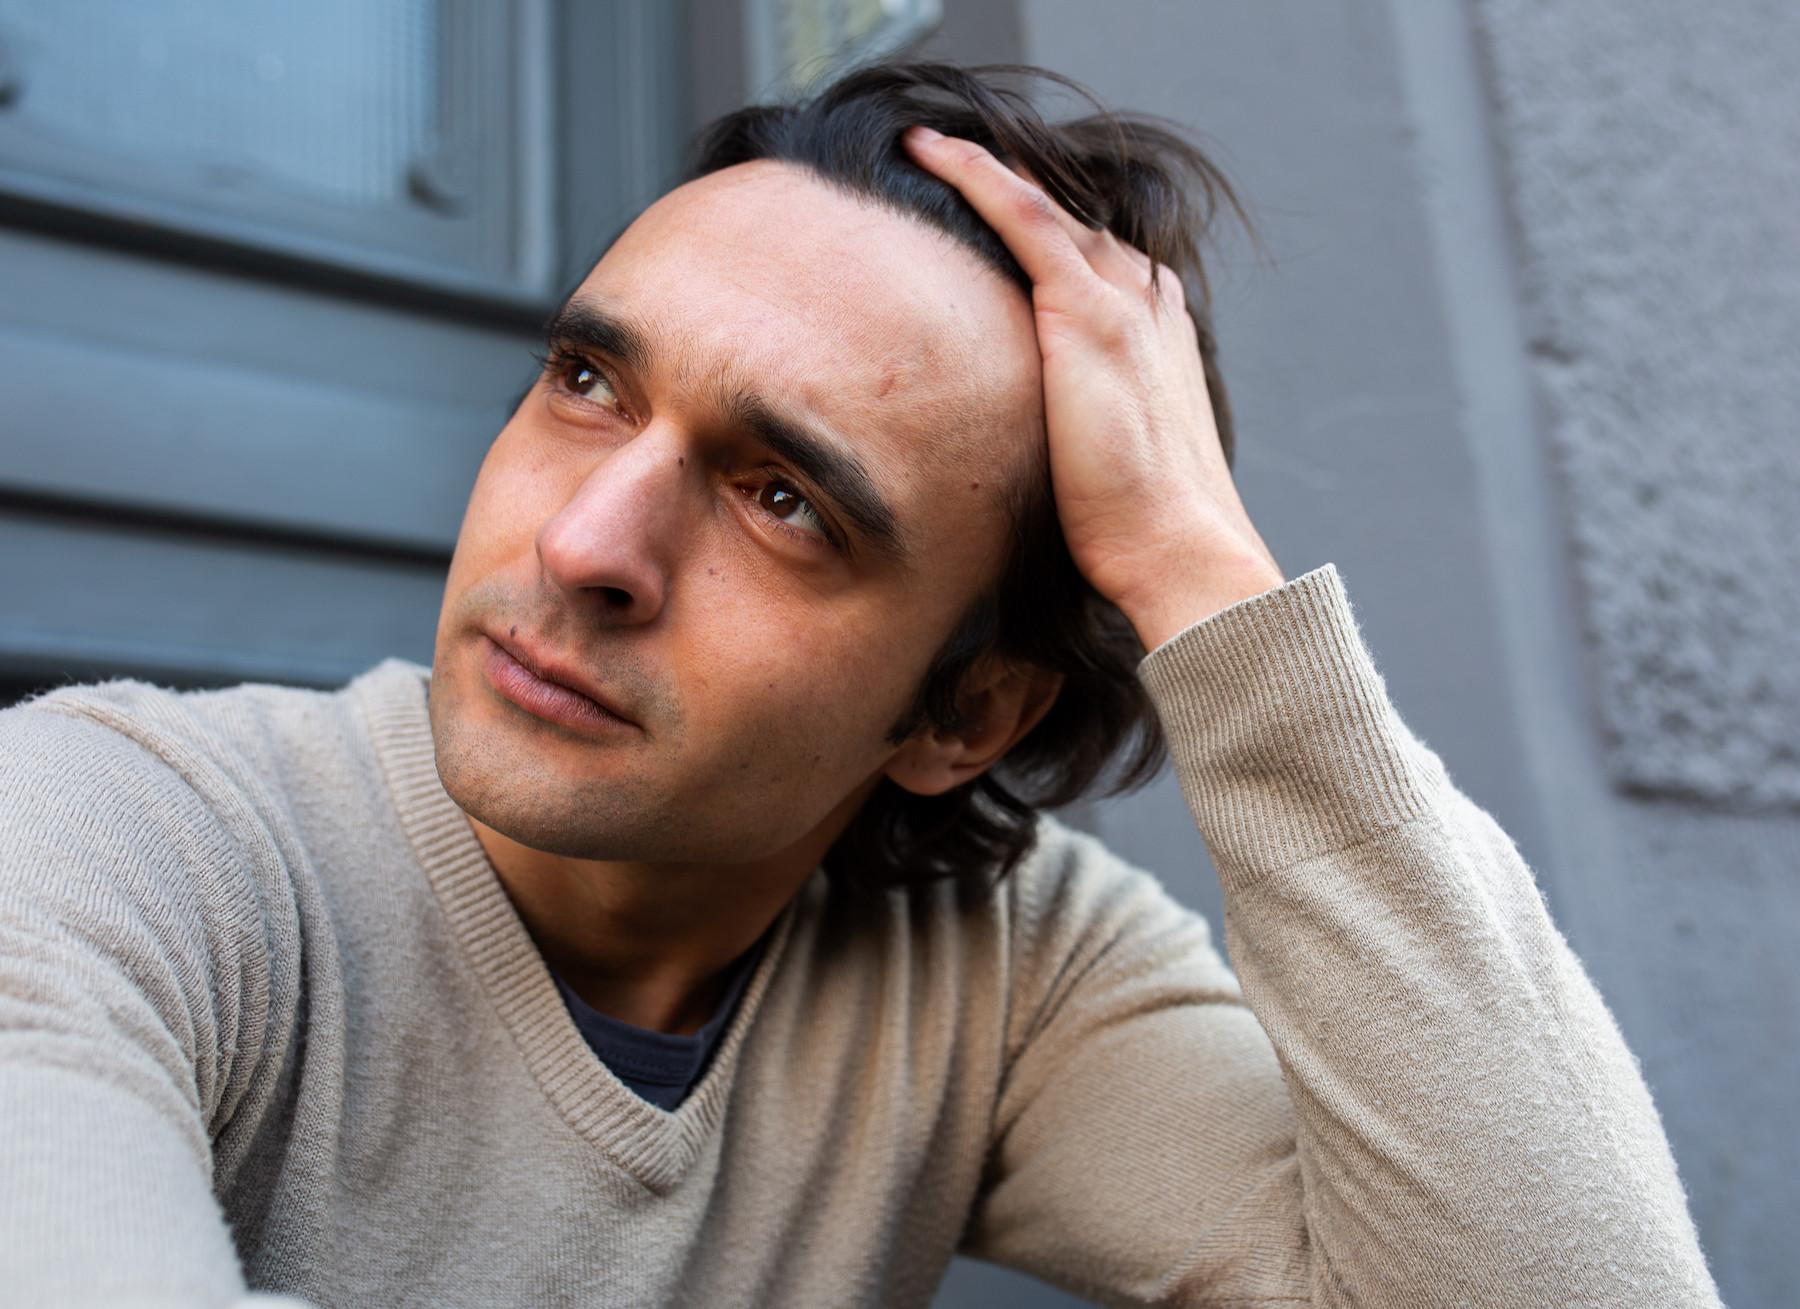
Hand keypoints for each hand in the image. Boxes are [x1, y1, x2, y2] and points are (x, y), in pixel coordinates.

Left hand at [903, 126, 1282, 649]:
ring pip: (1045, 208)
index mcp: (1157, 335)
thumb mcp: (1108, 465)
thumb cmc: (1139, 530)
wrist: (1178, 547)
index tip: (994, 220)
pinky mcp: (1087, 312)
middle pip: (1072, 225)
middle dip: (1015, 191)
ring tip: (930, 147)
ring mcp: (1122, 301)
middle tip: (947, 165)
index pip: (1095, 264)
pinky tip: (934, 153)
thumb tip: (1030, 458)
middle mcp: (1146, 303)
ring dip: (988, 171)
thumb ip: (1077, 433)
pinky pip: (1026, 218)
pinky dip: (980, 176)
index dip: (1047, 238)